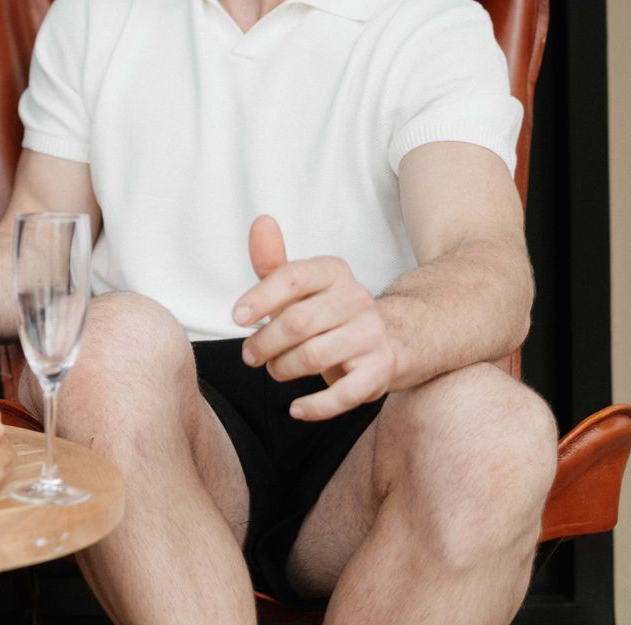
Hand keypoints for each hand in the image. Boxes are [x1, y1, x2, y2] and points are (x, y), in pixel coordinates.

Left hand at [233, 215, 396, 420]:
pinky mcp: (381, 370)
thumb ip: (274, 261)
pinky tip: (297, 408)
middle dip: (265, 343)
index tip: (237, 317)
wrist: (393, 337)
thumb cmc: (330, 311)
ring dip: (283, 369)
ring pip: (314, 357)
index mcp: (334, 272)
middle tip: (250, 355)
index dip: (259, 298)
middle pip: (298, 322)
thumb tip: (260, 222)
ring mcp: (371, 336)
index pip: (291, 278)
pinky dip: (316, 406)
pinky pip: (345, 394)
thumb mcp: (302, 285)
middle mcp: (356, 299)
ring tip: (275, 370)